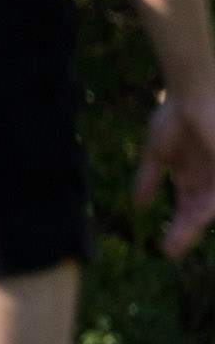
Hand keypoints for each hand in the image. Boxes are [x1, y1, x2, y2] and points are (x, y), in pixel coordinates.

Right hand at [135, 86, 214, 256]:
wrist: (191, 93)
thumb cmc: (174, 116)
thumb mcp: (157, 154)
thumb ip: (148, 180)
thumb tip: (136, 205)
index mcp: (193, 176)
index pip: (188, 209)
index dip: (178, 229)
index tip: (165, 249)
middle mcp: (209, 178)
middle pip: (199, 212)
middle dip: (185, 232)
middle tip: (168, 251)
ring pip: (209, 205)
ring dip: (193, 224)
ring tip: (176, 242)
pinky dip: (208, 207)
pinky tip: (195, 218)